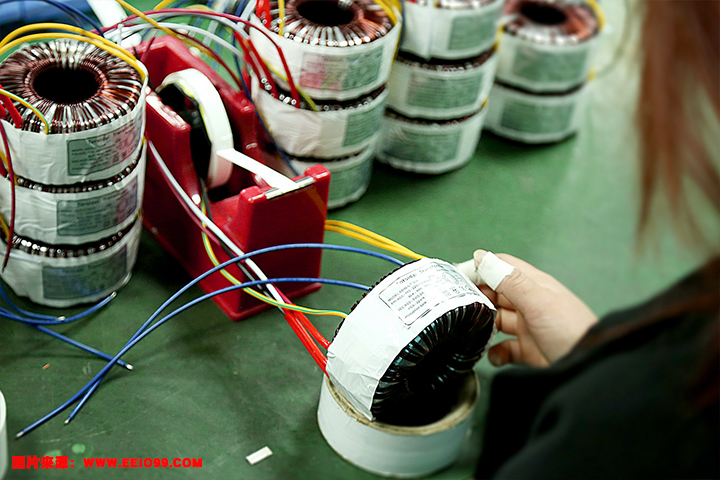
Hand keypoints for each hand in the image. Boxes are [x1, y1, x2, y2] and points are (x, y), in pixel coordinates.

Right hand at [470, 250, 597, 366]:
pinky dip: (495, 352)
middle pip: (495, 293)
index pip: (501, 267)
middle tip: (459, 306)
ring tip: (474, 330)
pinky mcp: (528, 351)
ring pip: (496, 321)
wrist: (590, 370)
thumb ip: (509, 280)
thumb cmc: (572, 332)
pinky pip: (503, 349)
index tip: (457, 277)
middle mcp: (530, 303)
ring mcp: (529, 327)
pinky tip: (495, 354)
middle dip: (477, 298)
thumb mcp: (538, 301)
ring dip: (483, 326)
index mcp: (534, 285)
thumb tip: (482, 257)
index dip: (479, 268)